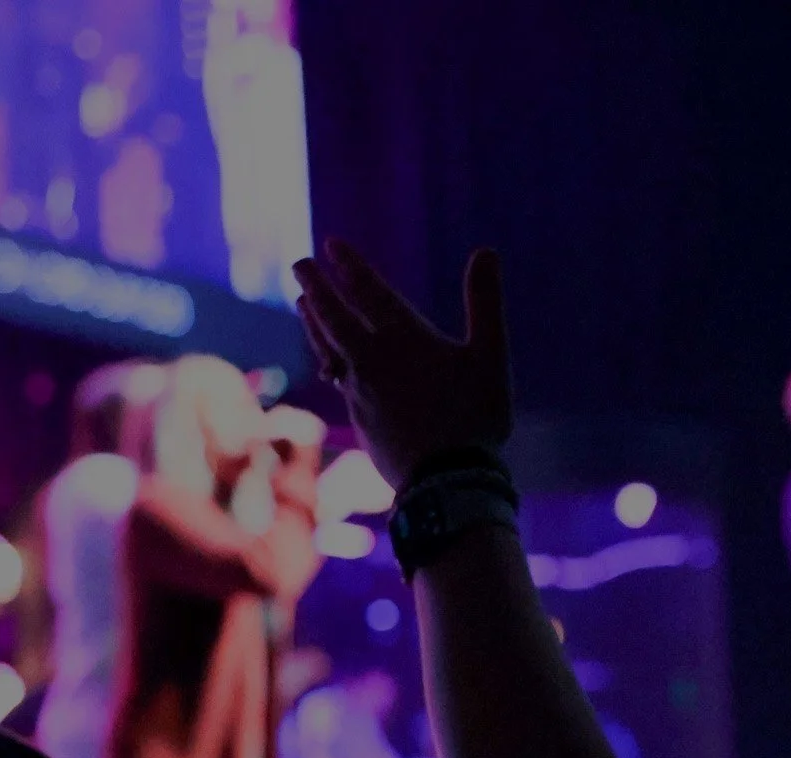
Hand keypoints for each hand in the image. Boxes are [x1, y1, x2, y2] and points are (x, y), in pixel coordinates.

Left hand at [291, 240, 512, 490]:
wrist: (446, 480)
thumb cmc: (475, 416)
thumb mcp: (491, 356)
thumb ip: (486, 303)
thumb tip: (486, 252)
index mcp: (404, 339)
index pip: (369, 292)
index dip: (350, 266)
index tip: (331, 244)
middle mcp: (373, 360)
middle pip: (335, 316)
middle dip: (317, 287)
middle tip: (300, 265)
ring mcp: (361, 391)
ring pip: (328, 348)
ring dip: (314, 322)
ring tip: (304, 305)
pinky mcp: (360, 418)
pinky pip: (338, 380)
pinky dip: (328, 359)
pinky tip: (330, 362)